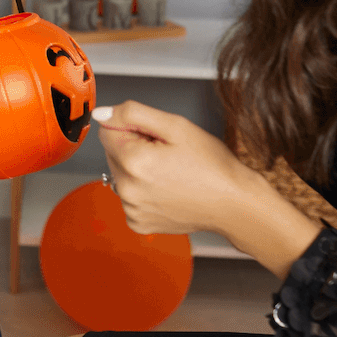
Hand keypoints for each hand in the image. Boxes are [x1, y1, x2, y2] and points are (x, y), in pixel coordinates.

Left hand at [93, 101, 258, 237]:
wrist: (235, 204)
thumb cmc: (212, 166)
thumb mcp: (176, 125)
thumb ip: (132, 113)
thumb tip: (101, 113)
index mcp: (132, 161)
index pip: (108, 129)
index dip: (134, 128)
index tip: (157, 137)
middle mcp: (127, 189)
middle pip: (114, 153)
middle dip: (135, 148)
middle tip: (168, 154)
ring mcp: (132, 209)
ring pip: (122, 175)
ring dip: (138, 170)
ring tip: (171, 173)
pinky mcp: (139, 223)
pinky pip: (130, 197)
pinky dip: (144, 191)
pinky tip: (167, 190)